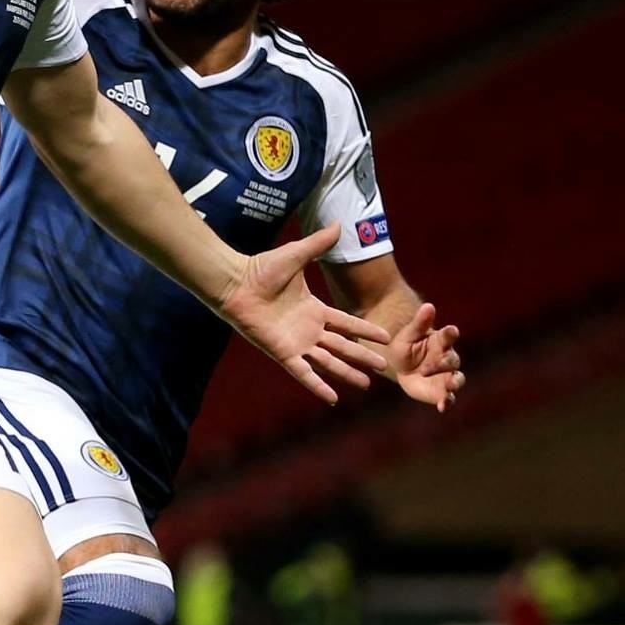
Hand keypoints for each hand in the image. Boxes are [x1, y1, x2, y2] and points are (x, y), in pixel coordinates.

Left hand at [219, 225, 390, 403]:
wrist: (236, 282)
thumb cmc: (261, 269)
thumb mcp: (297, 255)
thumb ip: (318, 245)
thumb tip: (338, 225)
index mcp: (314, 310)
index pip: (347, 323)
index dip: (366, 330)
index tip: (387, 338)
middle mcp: (308, 329)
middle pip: (343, 346)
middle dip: (363, 356)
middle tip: (386, 366)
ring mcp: (297, 343)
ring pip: (329, 362)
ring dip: (347, 374)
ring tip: (367, 385)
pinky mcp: (283, 353)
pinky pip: (303, 373)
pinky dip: (317, 385)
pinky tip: (332, 399)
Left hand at [387, 301, 463, 411]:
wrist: (400, 366)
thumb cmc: (406, 346)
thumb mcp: (408, 335)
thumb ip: (420, 323)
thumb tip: (429, 306)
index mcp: (441, 341)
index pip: (449, 335)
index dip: (450, 333)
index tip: (451, 330)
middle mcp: (447, 358)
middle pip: (453, 360)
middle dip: (445, 363)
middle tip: (433, 365)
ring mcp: (446, 375)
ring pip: (457, 379)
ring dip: (454, 383)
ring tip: (450, 387)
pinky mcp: (441, 391)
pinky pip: (448, 397)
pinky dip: (447, 402)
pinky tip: (442, 407)